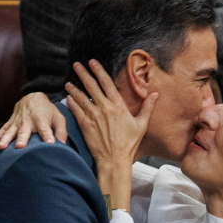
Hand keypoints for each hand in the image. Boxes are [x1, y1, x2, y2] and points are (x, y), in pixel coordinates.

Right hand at [0, 92, 66, 150]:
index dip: (48, 136)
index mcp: (41, 119)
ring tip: (0, 149)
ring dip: (4, 140)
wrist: (32, 96)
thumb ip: (61, 131)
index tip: (50, 145)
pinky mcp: (7, 125)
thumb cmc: (48, 110)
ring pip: (8, 133)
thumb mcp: (58, 117)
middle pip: (24, 131)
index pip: (45, 129)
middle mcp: (26, 121)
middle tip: (20, 147)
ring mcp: (15, 123)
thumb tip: (63, 146)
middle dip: (22, 139)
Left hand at [64, 60, 155, 207]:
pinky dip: (72, 103)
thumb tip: (155, 94)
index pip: (106, 83)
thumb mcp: (141, 125)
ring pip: (81, 98)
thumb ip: (147, 107)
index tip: (92, 62)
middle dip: (83, 74)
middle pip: (92, 86)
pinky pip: (77, 111)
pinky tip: (67, 98)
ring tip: (68, 82)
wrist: (114, 160)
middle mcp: (105, 108)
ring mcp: (94, 117)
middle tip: (77, 64)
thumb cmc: (129, 144)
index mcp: (118, 106)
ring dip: (74, 88)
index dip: (99, 71)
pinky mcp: (85, 126)